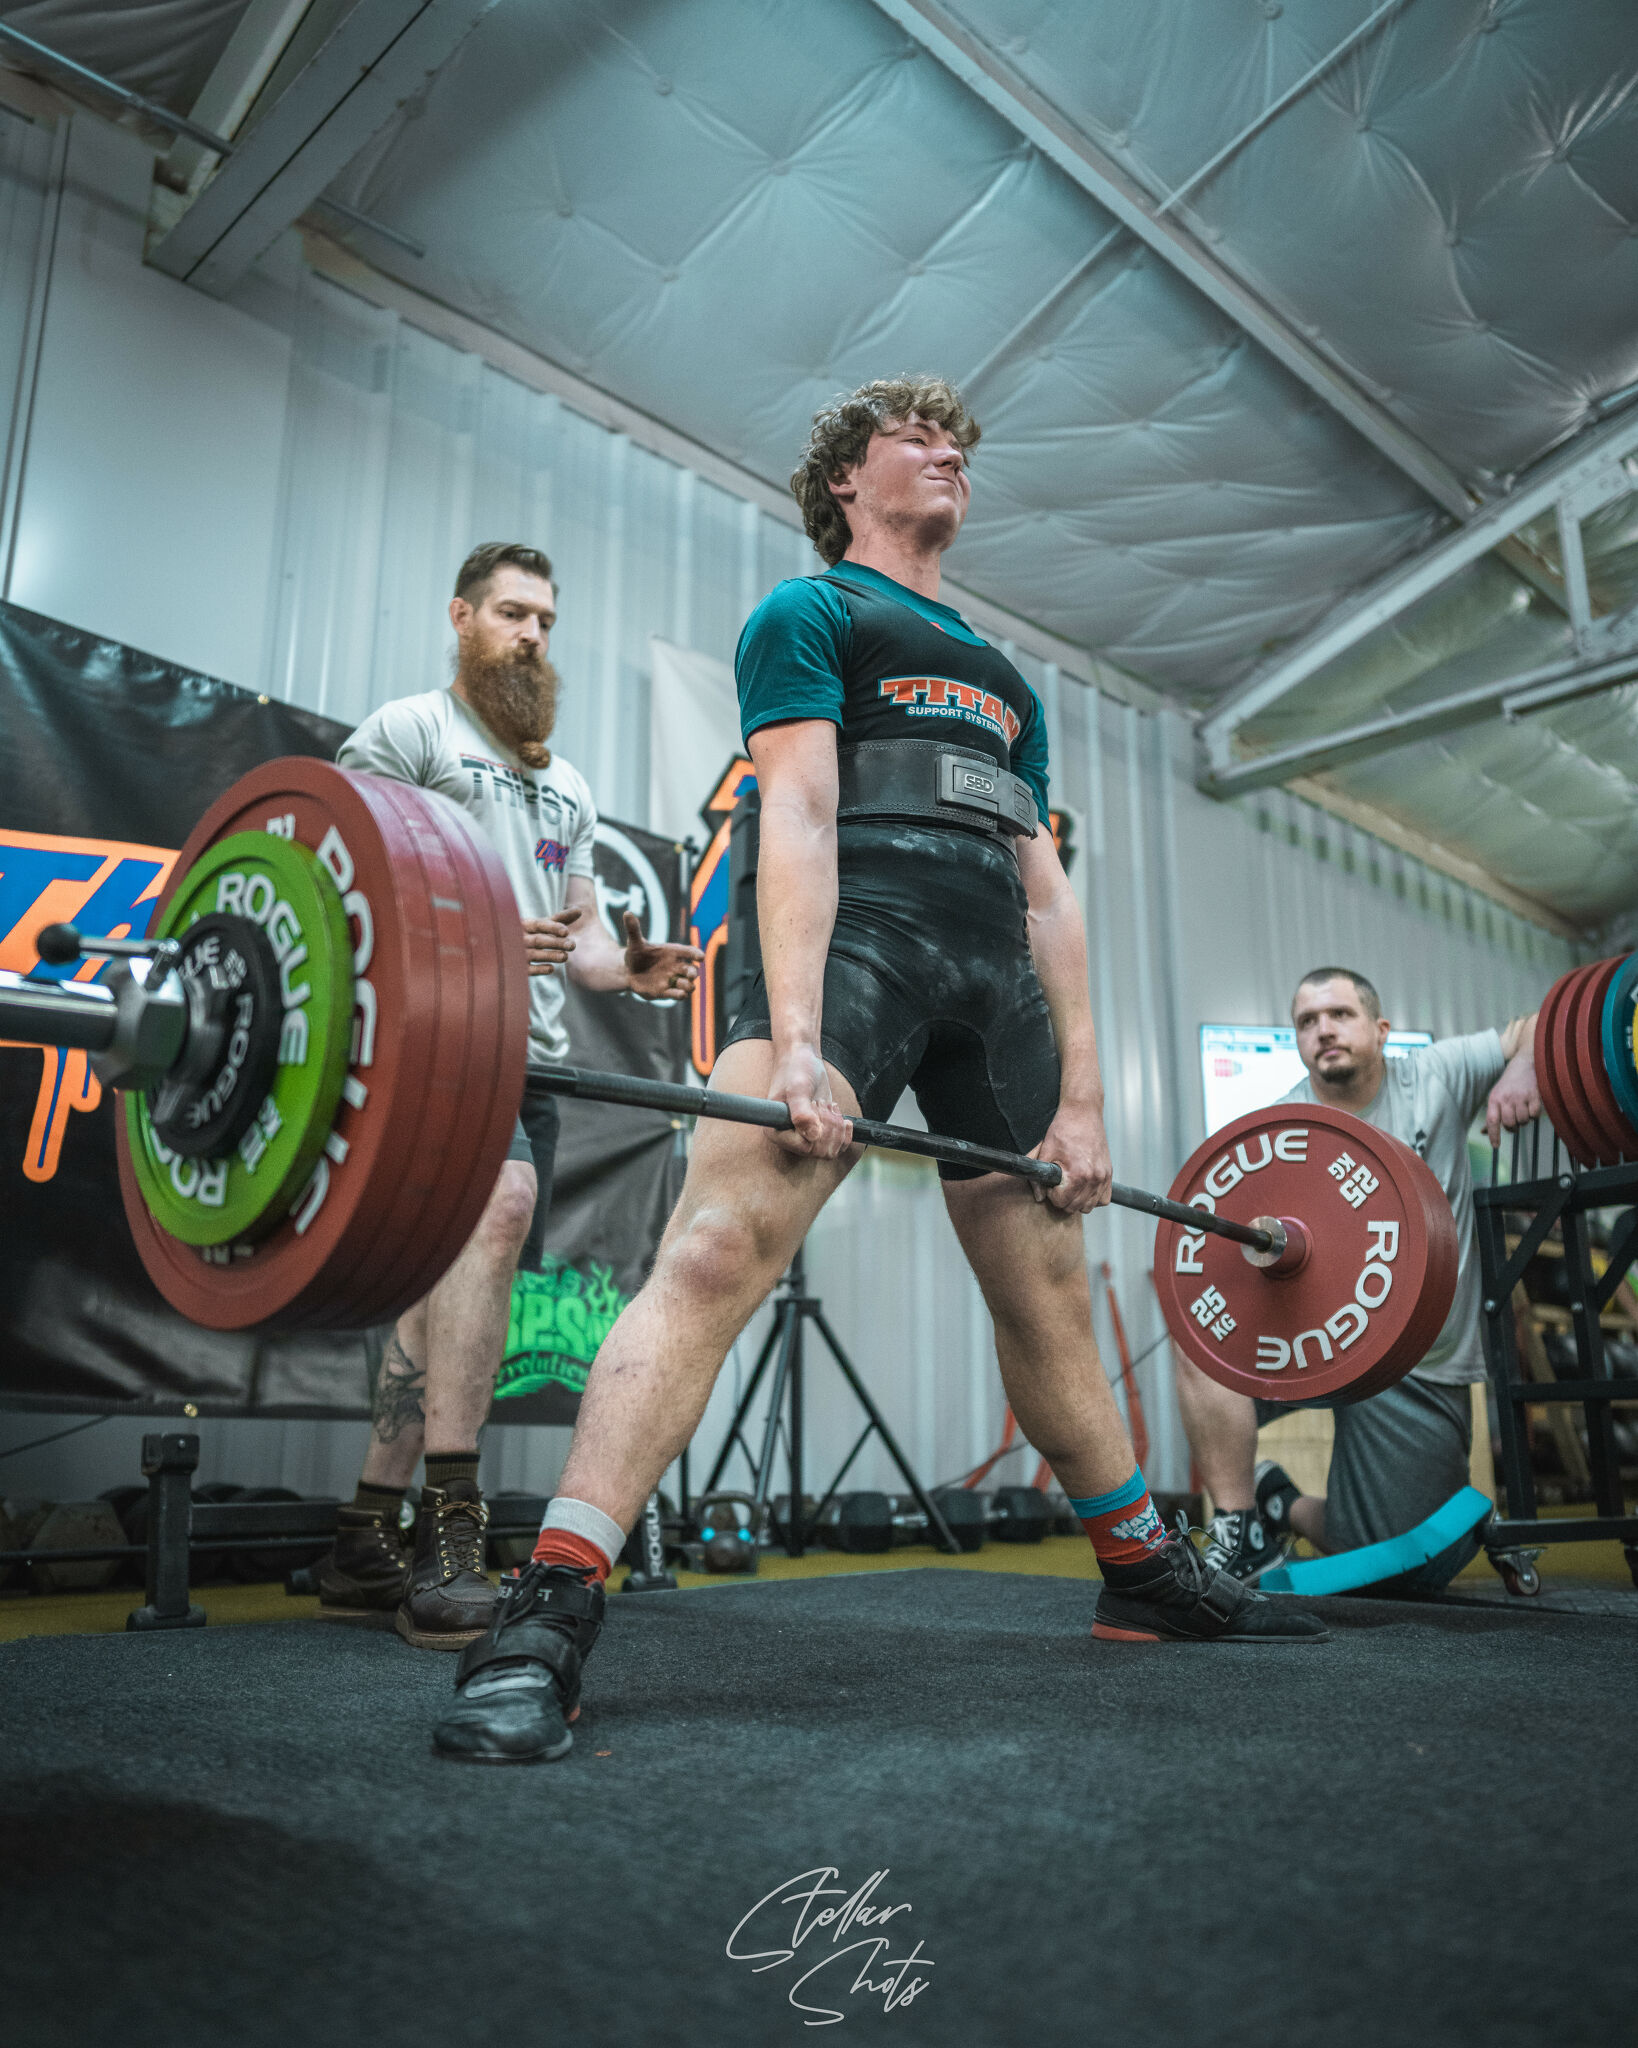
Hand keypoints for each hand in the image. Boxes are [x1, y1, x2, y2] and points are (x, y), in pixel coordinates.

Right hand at [522, 905, 581, 976]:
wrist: (503, 947)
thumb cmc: (528, 933)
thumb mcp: (541, 924)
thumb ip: (560, 919)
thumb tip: (580, 910)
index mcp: (525, 924)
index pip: (539, 924)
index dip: (552, 927)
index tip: (566, 931)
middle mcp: (520, 938)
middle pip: (539, 940)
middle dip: (556, 943)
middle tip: (572, 945)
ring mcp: (517, 953)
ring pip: (535, 955)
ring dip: (551, 956)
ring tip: (565, 957)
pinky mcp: (517, 967)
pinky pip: (528, 969)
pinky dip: (539, 969)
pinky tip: (551, 969)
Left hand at [621, 911, 703, 1000]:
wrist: (628, 971)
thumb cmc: (636, 953)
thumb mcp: (634, 942)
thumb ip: (634, 929)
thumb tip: (627, 913)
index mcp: (673, 952)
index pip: (689, 951)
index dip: (696, 954)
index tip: (701, 957)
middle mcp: (676, 966)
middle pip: (692, 969)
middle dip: (693, 972)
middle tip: (691, 974)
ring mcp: (672, 980)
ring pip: (687, 984)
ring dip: (688, 985)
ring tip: (686, 987)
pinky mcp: (665, 992)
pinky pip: (676, 995)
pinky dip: (680, 995)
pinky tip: (680, 995)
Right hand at [767, 1041, 852, 1158]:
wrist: (802, 1059)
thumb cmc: (796, 1070)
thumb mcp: (798, 1088)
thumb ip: (802, 1113)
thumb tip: (813, 1137)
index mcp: (776, 1131)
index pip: (805, 1148)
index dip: (819, 1131)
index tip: (816, 1106)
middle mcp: (788, 1138)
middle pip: (820, 1151)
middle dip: (829, 1127)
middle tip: (823, 1104)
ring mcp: (804, 1137)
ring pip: (830, 1150)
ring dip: (836, 1127)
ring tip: (828, 1106)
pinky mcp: (817, 1134)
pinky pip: (837, 1146)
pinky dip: (844, 1132)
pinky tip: (841, 1116)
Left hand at [1030, 1098, 1112, 1213]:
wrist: (1083, 1113)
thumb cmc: (1064, 1128)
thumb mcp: (1045, 1152)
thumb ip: (1039, 1178)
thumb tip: (1039, 1196)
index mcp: (1078, 1174)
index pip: (1062, 1202)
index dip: (1052, 1195)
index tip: (1051, 1184)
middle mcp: (1094, 1178)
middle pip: (1076, 1207)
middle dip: (1063, 1199)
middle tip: (1059, 1184)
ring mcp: (1104, 1176)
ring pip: (1090, 1206)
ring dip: (1078, 1200)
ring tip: (1070, 1185)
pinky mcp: (1109, 1173)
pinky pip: (1103, 1199)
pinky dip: (1093, 1197)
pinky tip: (1083, 1186)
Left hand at [1486, 1047, 1540, 1145]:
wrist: (1525, 1062)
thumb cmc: (1510, 1083)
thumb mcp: (1497, 1095)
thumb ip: (1492, 1114)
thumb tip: (1484, 1132)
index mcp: (1494, 1098)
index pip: (1492, 1120)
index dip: (1493, 1135)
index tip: (1496, 1146)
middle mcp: (1506, 1098)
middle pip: (1509, 1124)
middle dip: (1513, 1127)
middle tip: (1515, 1122)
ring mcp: (1521, 1096)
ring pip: (1523, 1121)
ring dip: (1524, 1120)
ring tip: (1523, 1109)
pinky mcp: (1534, 1095)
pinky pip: (1534, 1115)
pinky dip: (1534, 1115)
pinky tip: (1532, 1106)